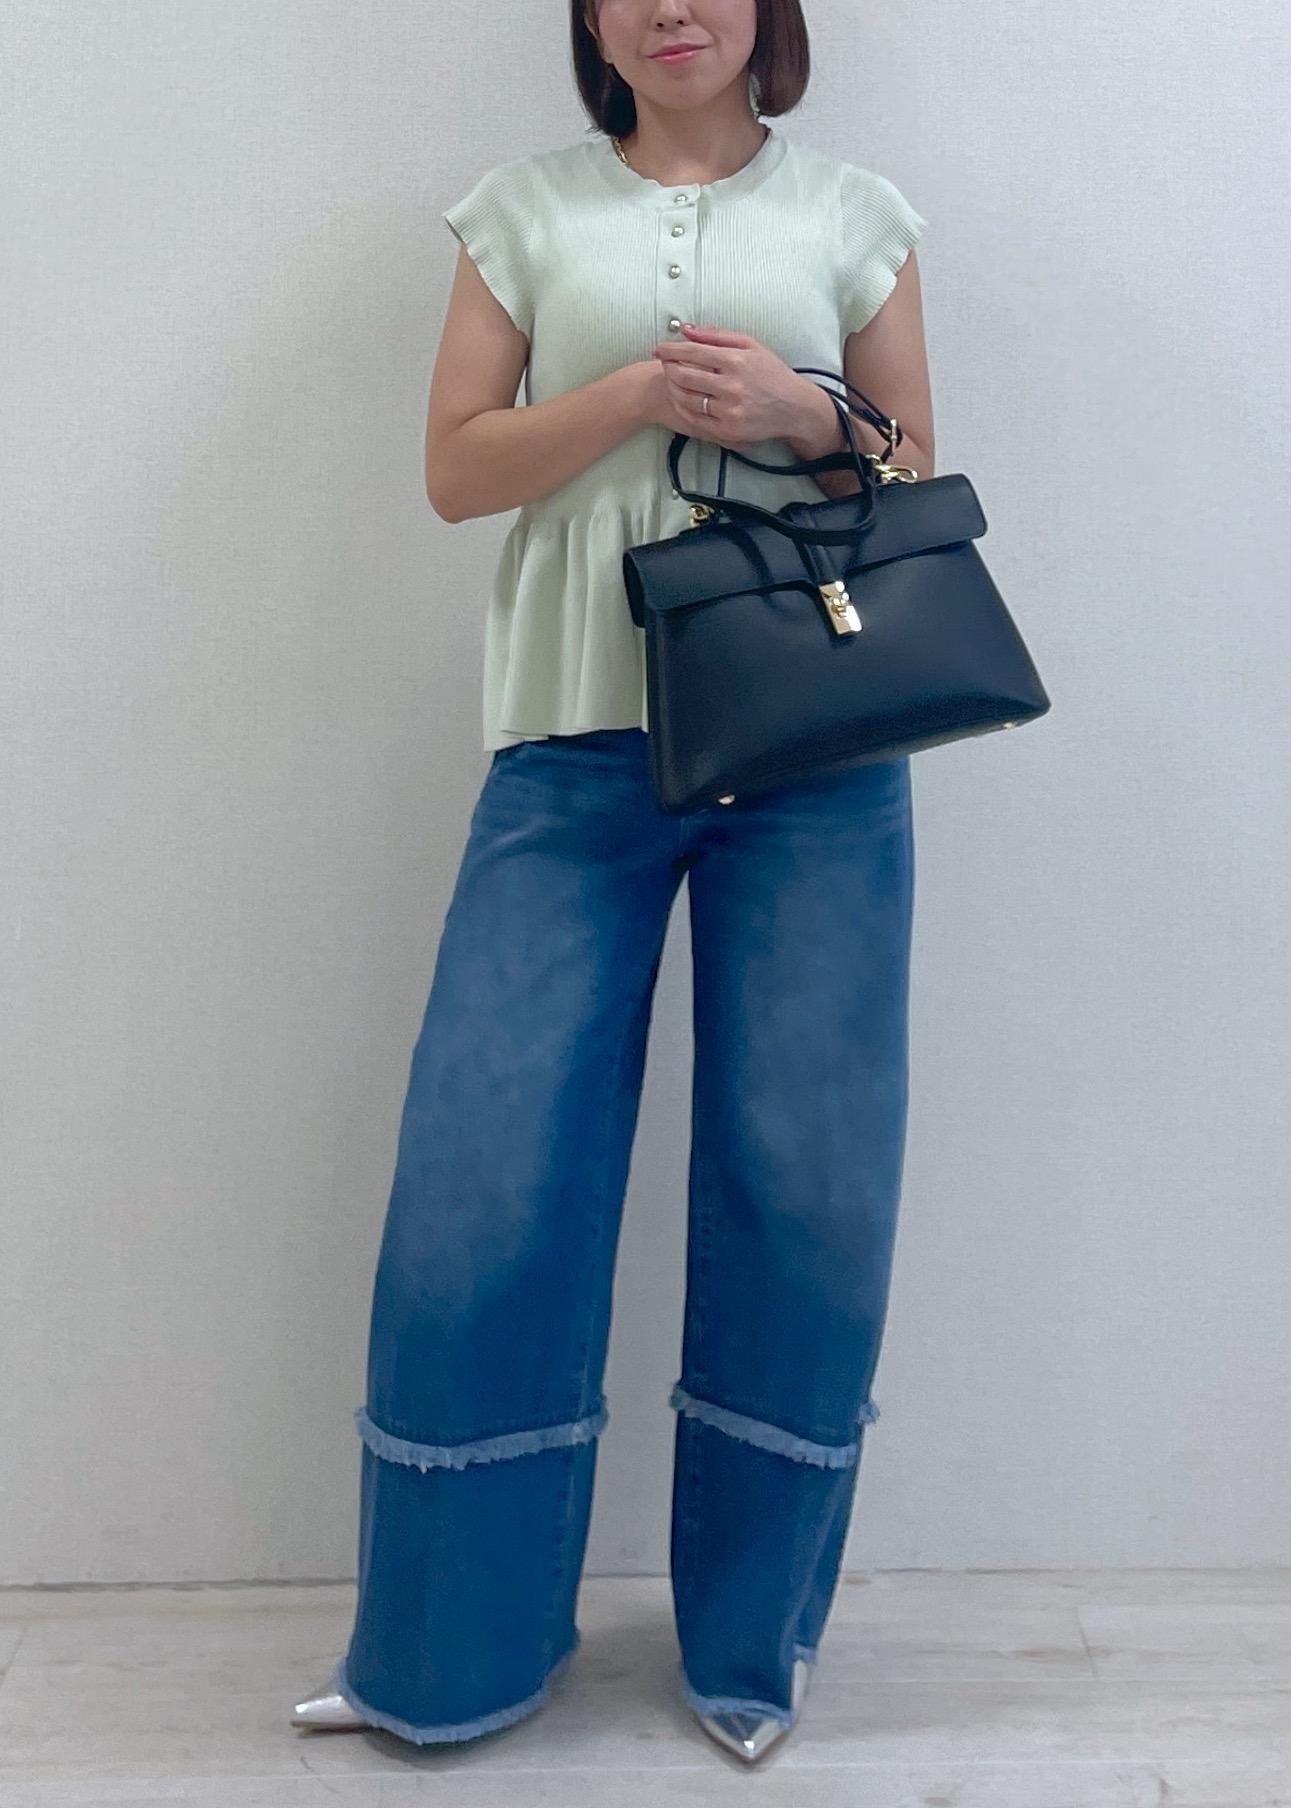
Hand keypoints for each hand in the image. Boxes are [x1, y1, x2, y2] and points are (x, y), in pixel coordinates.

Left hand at [647, 324, 822, 447]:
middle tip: (663, 364)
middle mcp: (732, 386)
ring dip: (673, 388)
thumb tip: (686, 330)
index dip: (671, 350)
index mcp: (736, 361)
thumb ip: (717, 336)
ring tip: (670, 381)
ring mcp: (729, 410)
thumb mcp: (751, 345)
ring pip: (687, 398)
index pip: (693, 352)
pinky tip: (681, 400)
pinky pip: (696, 419)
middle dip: (668, 368)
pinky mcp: (729, 430)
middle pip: (685, 375)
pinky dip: (683, 409)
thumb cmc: (771, 373)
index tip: (658, 348)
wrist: (794, 408)